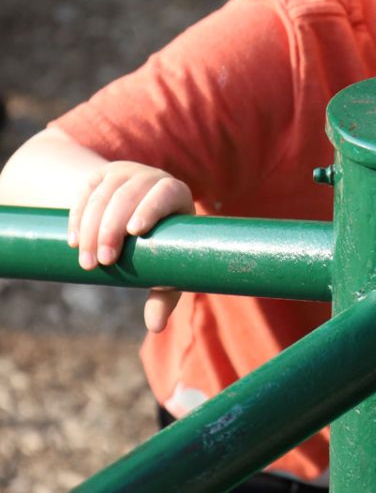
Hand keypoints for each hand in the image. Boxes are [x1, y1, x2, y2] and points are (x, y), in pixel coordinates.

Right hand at [67, 161, 194, 332]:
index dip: (151, 208)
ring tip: (87, 261)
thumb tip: (156, 326)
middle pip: (130, 195)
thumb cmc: (159, 246)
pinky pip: (85, 191)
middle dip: (112, 228)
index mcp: (176, 194)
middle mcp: (152, 179)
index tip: (135, 232)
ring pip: (105, 194)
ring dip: (91, 227)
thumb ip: (164, 294)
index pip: (166, 193)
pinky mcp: (101, 175)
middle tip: (103, 262)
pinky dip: (77, 216)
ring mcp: (126, 174)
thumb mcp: (164, 267)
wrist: (133, 214)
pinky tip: (73, 241)